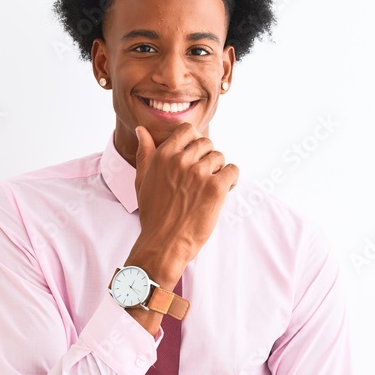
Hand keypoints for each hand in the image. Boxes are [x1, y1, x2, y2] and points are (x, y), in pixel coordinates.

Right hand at [133, 123, 238, 269]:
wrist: (164, 243)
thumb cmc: (153, 214)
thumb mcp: (142, 181)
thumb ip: (145, 153)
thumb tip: (142, 130)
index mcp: (163, 155)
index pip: (187, 130)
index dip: (194, 142)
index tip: (195, 157)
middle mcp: (181, 160)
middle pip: (207, 143)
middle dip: (207, 158)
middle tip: (202, 178)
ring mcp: (199, 173)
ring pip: (220, 157)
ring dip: (218, 170)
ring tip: (209, 188)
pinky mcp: (216, 187)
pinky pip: (232, 170)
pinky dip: (231, 180)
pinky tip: (221, 192)